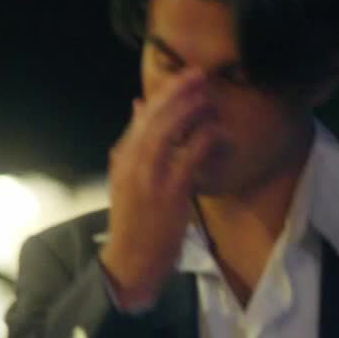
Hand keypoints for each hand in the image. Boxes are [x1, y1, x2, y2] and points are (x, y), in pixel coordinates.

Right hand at [101, 70, 225, 309]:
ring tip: (208, 97)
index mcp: (123, 158)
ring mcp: (148, 178)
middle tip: (200, 75)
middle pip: (154, 118)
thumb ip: (136, 144)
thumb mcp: (128, 178)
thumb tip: (140, 105)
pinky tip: (216, 133)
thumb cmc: (135, 223)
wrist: (130, 262)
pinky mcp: (168, 194)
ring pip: (167, 132)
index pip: (142, 117)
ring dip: (189, 111)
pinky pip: (188, 159)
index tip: (185, 78)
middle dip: (178, 93)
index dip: (165, 94)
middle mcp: (131, 163)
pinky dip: (202, 141)